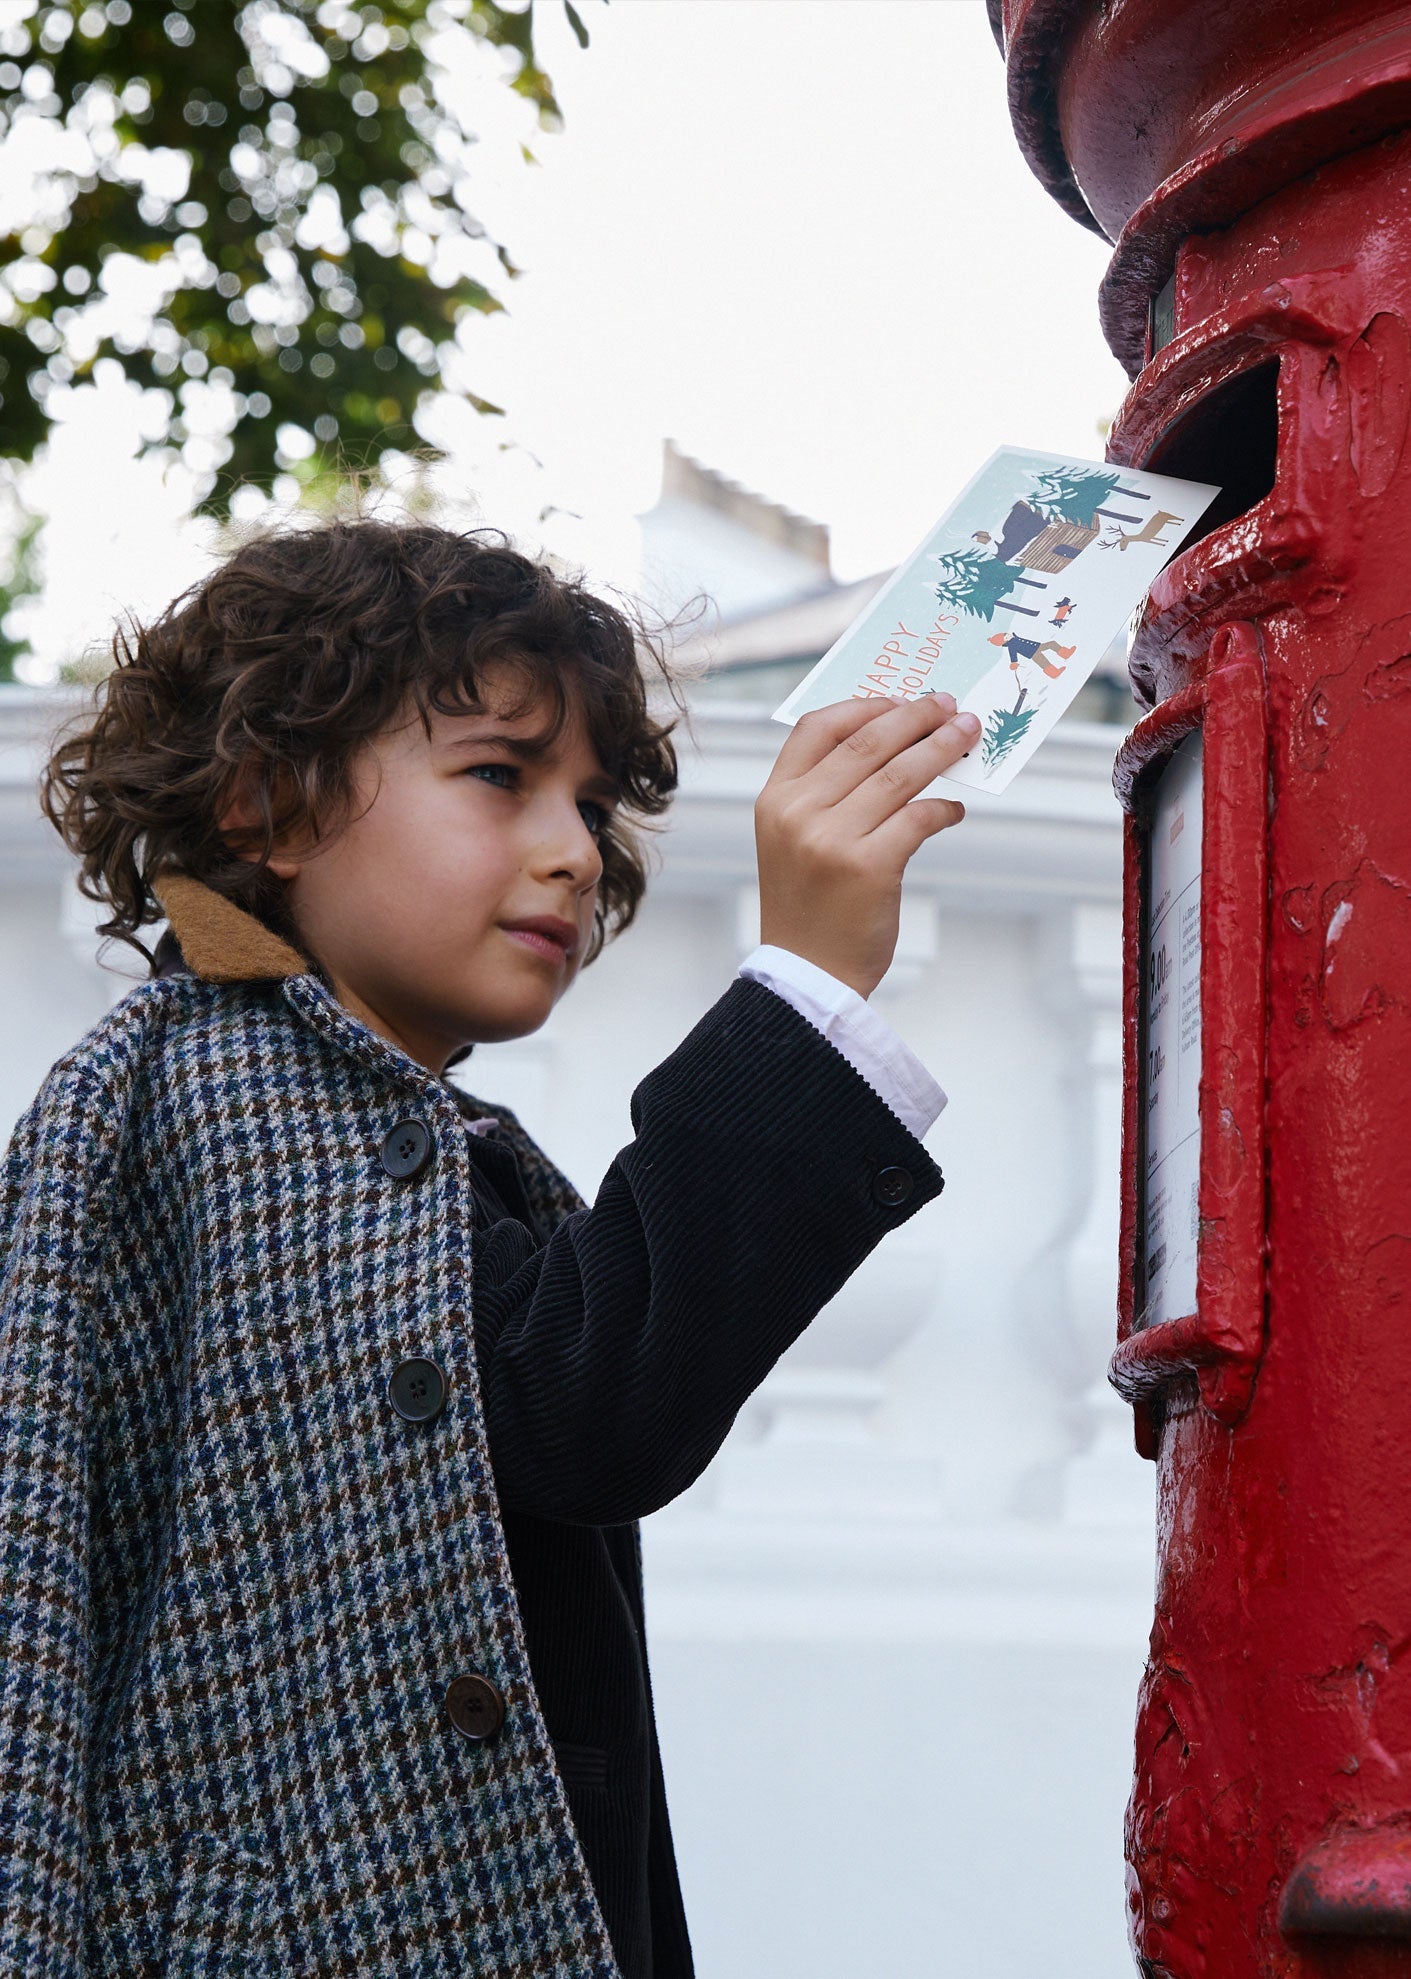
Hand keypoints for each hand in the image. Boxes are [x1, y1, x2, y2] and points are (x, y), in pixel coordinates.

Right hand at [754, 693, 976, 998]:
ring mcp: (831, 839)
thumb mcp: (793, 841)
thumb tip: (894, 745)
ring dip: (940, 749)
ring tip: (966, 736)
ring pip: (899, 774)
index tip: (900, 701)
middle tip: (949, 706)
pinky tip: (955, 809)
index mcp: (774, 799)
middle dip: (916, 718)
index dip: (864, 706)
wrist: (806, 976)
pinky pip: (919, 817)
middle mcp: (798, 812)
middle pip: (867, 742)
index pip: (817, 727)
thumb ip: (825, 793)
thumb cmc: (808, 907)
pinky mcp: (869, 868)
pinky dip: (944, 808)